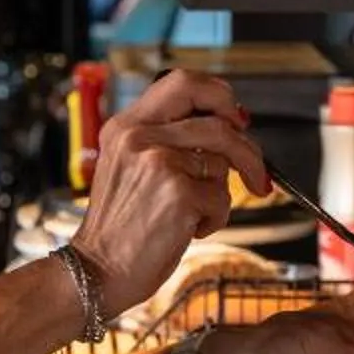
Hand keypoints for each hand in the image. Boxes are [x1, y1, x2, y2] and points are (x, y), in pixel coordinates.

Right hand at [72, 70, 266, 315]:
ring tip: (193, 215)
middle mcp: (140, 138)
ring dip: (218, 196)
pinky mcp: (179, 194)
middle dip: (248, 151)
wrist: (96, 271)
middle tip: (257, 174)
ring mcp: (160, 163)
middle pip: (219, 123)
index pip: (182, 83)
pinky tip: (188, 231)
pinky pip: (221, 199)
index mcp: (126, 126)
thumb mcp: (129, 168)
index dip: (219, 96)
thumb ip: (166, 141)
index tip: (236, 118)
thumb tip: (227, 127)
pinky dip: (214, 220)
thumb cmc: (118, 228)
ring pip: (222, 166)